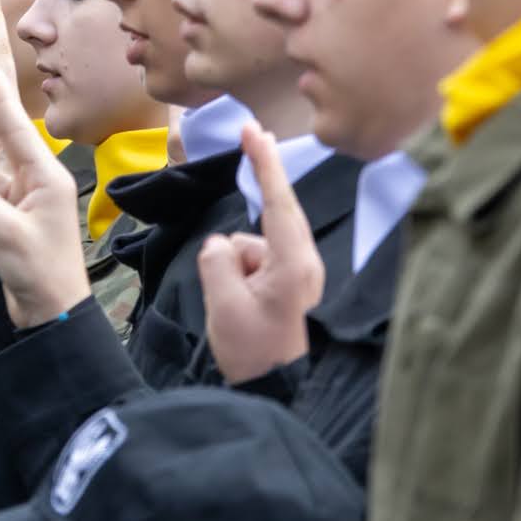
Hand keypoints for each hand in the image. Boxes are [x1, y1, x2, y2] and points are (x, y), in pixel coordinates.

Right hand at [198, 125, 323, 384]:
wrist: (272, 389)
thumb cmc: (252, 351)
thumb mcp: (222, 304)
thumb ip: (217, 260)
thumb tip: (222, 244)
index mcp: (293, 264)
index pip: (278, 202)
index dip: (265, 163)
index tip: (254, 131)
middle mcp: (303, 263)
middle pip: (277, 209)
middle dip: (263, 176)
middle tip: (251, 132)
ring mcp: (297, 273)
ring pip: (253, 243)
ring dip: (234, 262)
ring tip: (233, 305)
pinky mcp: (288, 282)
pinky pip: (253, 260)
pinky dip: (238, 271)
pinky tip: (238, 304)